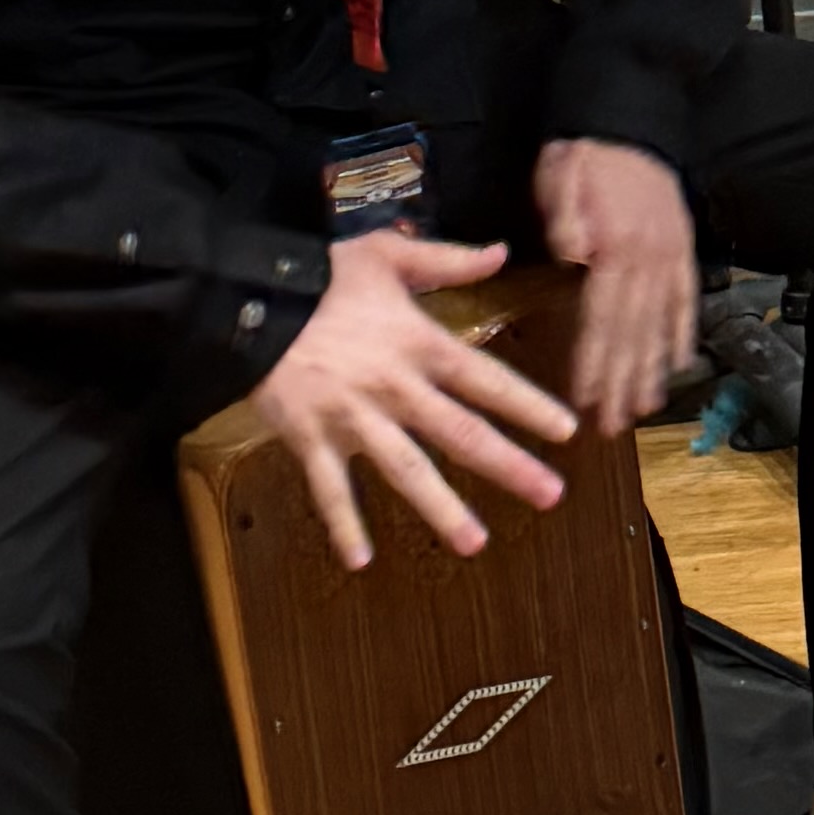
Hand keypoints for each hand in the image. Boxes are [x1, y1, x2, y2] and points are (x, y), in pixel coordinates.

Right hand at [260, 229, 572, 573]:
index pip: (485, 378)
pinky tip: (360, 561)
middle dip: (508, 465)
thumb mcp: (386, 254)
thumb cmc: (320, 276)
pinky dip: (342, 524)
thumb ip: (447, 260)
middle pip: (460, 432)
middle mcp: (393, 386)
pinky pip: (329, 488)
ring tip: (473, 543)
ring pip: (405, 469)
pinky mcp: (310, 437)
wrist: (247, 298)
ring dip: (440, 507)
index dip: (527, 404)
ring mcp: (352, 417)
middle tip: (550, 495)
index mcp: (417, 343)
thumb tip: (499, 253)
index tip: (566, 431)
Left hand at [536, 132, 700, 438]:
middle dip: (623, 381)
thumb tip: (573, 254)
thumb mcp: (561, 175)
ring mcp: (669, 255)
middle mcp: (648, 257)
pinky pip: (685, 298)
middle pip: (633, 330)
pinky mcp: (681, 248)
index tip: (587, 398)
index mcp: (615, 244)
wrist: (631, 113)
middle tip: (614, 423)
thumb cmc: (586, 150)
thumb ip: (566, 217)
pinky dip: (682, 333)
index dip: (596, 360)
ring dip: (652, 369)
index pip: (603, 316)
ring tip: (645, 408)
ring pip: (660, 322)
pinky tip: (677, 362)